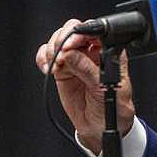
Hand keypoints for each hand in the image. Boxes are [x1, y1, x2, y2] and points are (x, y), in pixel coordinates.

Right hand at [35, 19, 134, 153]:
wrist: (101, 126)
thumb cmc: (113, 106)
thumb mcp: (106, 89)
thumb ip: (88, 70)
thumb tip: (71, 54)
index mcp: (109, 51)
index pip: (96, 32)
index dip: (82, 33)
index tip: (71, 44)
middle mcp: (92, 51)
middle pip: (74, 30)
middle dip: (63, 38)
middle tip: (60, 54)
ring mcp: (76, 59)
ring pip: (58, 40)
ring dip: (51, 49)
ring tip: (55, 66)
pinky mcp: (62, 69)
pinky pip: (47, 55)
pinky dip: (43, 58)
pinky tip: (48, 68)